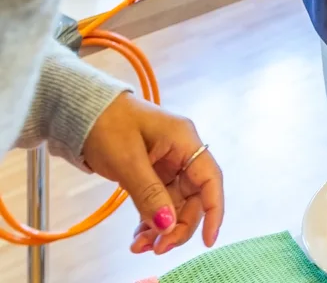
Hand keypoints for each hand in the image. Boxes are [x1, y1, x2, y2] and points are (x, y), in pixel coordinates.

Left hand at [82, 94, 223, 254]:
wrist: (80, 110)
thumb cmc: (106, 124)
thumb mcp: (127, 160)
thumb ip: (149, 193)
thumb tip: (167, 226)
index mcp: (185, 141)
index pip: (210, 179)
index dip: (214, 210)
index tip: (207, 240)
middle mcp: (182, 153)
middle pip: (193, 197)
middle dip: (177, 225)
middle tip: (156, 248)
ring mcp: (167, 163)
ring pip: (175, 203)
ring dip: (161, 227)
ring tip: (140, 246)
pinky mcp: (152, 171)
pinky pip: (158, 201)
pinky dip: (150, 219)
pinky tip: (138, 236)